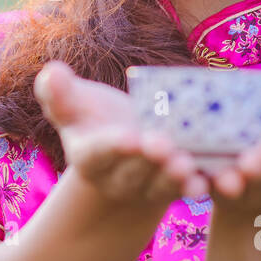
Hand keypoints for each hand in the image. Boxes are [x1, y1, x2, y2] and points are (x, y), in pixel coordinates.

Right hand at [33, 60, 207, 204]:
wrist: (124, 143)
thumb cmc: (94, 117)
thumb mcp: (73, 102)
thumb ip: (57, 92)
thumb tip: (52, 72)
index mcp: (90, 156)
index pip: (99, 153)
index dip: (114, 146)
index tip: (128, 138)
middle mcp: (117, 178)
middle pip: (134, 172)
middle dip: (150, 161)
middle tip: (165, 146)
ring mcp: (148, 187)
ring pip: (162, 185)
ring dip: (175, 178)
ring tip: (186, 165)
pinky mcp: (176, 187)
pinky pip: (187, 188)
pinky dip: (199, 185)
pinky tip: (209, 179)